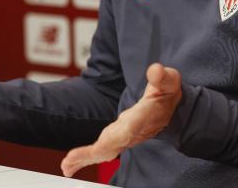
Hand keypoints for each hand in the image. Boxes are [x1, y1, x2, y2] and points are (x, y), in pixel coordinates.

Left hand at [61, 63, 181, 177]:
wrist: (171, 108)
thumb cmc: (168, 93)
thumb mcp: (169, 81)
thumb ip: (162, 77)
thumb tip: (155, 70)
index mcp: (145, 117)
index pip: (131, 129)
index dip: (117, 137)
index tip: (101, 142)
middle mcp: (134, 132)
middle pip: (112, 146)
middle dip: (92, 153)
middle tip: (69, 161)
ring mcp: (125, 137)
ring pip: (105, 151)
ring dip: (85, 158)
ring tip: (66, 166)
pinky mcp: (119, 139)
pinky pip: (102, 151)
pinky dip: (86, 157)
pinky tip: (70, 165)